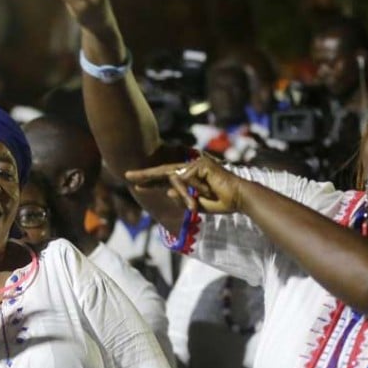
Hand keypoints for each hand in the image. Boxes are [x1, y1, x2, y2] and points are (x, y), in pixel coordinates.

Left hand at [125, 154, 243, 214]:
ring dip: (187, 192)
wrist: (239, 198)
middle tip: (127, 175)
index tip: (134, 184)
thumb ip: (181, 198)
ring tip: (203, 195)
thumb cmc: (221, 201)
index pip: (164, 178)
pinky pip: (187, 178)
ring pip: (177, 178)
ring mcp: (195, 164)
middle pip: (162, 171)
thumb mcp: (196, 204)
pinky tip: (208, 190)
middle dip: (145, 174)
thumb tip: (167, 191)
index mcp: (187, 177)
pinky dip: (194, 188)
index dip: (149, 181)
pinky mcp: (201, 164)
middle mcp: (190, 167)